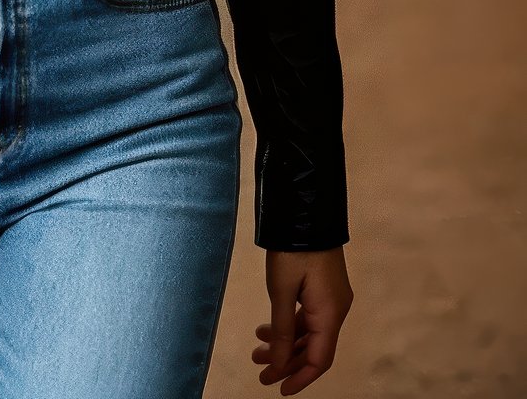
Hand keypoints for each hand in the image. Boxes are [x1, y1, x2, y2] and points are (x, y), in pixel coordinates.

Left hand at [253, 246, 353, 392]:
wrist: (306, 211)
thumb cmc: (293, 250)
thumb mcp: (281, 291)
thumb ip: (281, 330)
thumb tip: (279, 364)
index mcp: (330, 314)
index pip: (319, 360)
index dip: (300, 378)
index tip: (278, 388)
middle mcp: (336, 310)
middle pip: (313, 349)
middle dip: (286, 361)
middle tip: (260, 369)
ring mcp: (332, 299)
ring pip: (309, 333)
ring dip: (285, 343)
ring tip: (257, 349)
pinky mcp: (324, 289)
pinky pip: (309, 318)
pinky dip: (289, 326)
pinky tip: (266, 328)